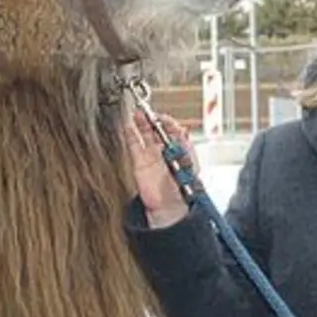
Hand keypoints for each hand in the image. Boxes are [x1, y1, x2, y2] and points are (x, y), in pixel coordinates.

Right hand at [120, 112, 196, 227]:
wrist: (170, 207)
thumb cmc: (183, 188)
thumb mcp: (188, 162)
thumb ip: (184, 145)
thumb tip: (183, 129)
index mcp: (179, 149)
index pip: (172, 129)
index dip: (166, 120)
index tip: (161, 115)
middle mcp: (165, 151)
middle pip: (157, 129)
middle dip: (152, 119)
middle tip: (146, 110)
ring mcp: (152, 156)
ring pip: (144, 135)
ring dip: (141, 123)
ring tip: (136, 113)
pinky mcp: (140, 163)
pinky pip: (134, 145)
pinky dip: (130, 135)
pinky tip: (128, 125)